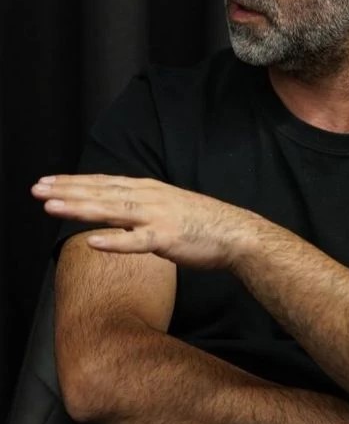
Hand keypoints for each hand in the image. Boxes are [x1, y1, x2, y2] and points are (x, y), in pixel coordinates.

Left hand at [32, 174, 257, 268]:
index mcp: (150, 189)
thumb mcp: (170, 204)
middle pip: (103, 192)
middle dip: (68, 190)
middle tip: (37, 188)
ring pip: (113, 211)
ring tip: (52, 206)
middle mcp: (150, 198)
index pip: (105, 182)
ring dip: (82, 207)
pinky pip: (136, 242)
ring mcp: (158, 218)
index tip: (49, 181)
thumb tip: (119, 210)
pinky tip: (91, 241)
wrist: (235, 232)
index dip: (75, 181)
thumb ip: (143, 205)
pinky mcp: (167, 239)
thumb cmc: (203, 221)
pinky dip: (114, 242)